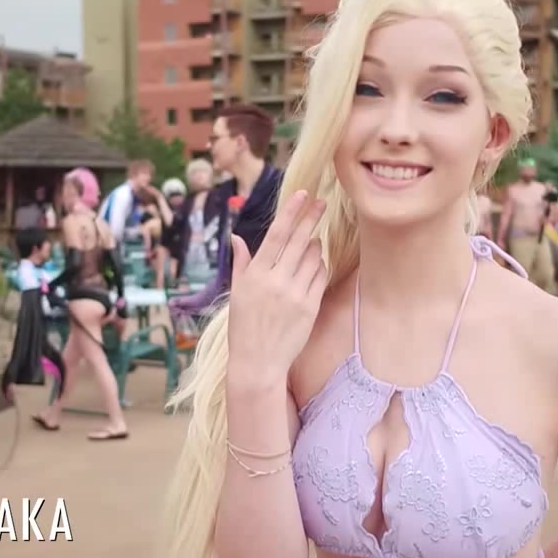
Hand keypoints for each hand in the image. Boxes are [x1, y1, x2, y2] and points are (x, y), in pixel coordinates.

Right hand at [227, 190, 327, 381]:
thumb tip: (236, 238)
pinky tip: (314, 264)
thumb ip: (241, 263)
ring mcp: (295, 294)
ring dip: (313, 244)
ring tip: (311, 241)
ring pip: (312, 256)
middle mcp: (276, 281)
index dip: (291, 212)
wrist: (258, 363)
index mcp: (255, 274)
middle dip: (311, 218)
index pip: (276, 234)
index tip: (303, 194)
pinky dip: (318, 266)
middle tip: (320, 203)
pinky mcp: (310, 307)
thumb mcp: (236, 292)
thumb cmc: (244, 327)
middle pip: (299, 240)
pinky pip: (320, 276)